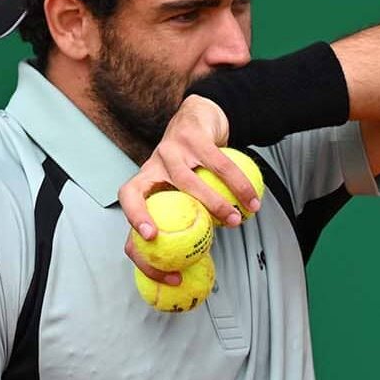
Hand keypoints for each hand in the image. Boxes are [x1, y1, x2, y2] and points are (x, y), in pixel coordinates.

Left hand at [118, 95, 256, 281]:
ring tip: (238, 221)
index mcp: (146, 183)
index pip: (126, 210)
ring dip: (215, 204)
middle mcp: (150, 167)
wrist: (203, 119)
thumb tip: (199, 260)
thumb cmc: (196, 166)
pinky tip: (253, 200)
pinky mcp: (192, 137)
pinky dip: (239, 185)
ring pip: (187, 182)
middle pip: (133, 193)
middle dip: (141, 218)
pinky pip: (220, 165)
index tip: (148, 250)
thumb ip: (189, 218)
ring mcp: (169, 150)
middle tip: (160, 239)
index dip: (130, 231)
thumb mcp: (186, 190)